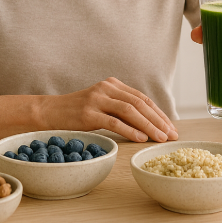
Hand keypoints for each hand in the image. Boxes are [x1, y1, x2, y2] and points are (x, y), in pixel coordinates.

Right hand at [41, 77, 178, 142]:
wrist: (49, 112)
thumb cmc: (77, 112)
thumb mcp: (101, 104)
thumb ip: (120, 108)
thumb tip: (148, 124)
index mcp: (113, 84)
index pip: (142, 98)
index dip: (159, 113)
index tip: (171, 127)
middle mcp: (107, 88)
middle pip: (140, 103)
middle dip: (159, 120)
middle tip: (171, 135)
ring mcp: (97, 99)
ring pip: (130, 111)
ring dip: (149, 126)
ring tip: (160, 138)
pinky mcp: (88, 113)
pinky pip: (114, 121)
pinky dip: (130, 130)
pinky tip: (141, 138)